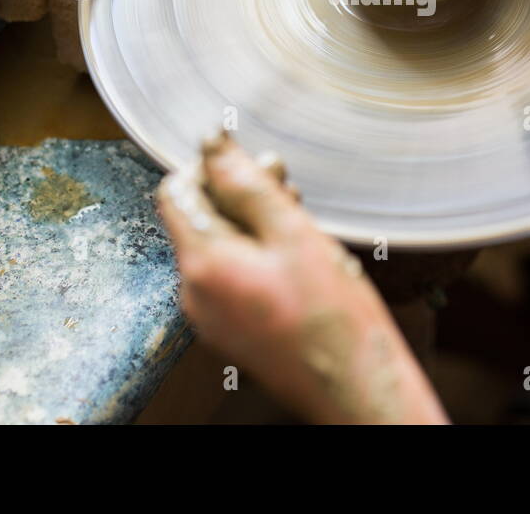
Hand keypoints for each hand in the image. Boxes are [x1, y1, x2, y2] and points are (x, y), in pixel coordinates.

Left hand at [155, 132, 446, 424]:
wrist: (353, 389)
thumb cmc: (332, 317)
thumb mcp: (293, 233)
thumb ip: (248, 184)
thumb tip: (211, 142)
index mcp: (203, 264)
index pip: (175, 192)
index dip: (209, 167)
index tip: (251, 163)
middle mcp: (194, 293)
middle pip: (197, 220)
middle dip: (236, 193)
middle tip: (284, 182)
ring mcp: (210, 316)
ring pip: (217, 248)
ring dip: (250, 223)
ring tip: (296, 216)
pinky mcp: (230, 331)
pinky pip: (229, 278)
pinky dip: (254, 256)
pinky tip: (294, 254)